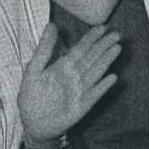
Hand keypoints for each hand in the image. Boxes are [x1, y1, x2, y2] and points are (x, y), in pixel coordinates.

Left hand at [18, 24, 121, 141]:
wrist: (31, 123)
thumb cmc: (31, 97)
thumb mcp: (33, 70)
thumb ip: (44, 49)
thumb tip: (51, 25)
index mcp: (63, 67)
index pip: (80, 49)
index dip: (91, 38)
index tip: (102, 27)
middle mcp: (74, 77)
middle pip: (92, 58)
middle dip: (104, 46)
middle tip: (117, 34)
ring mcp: (79, 91)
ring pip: (95, 72)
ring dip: (106, 61)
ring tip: (117, 49)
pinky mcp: (82, 106)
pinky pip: (94, 94)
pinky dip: (103, 86)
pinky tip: (112, 77)